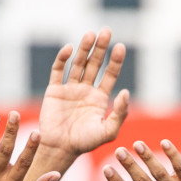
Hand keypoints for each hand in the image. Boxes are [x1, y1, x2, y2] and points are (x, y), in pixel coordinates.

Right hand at [38, 29, 130, 159]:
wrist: (60, 149)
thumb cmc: (85, 143)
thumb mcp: (108, 131)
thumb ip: (120, 114)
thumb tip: (126, 92)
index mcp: (100, 98)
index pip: (110, 74)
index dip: (115, 60)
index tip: (120, 47)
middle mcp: (85, 90)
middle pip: (95, 64)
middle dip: (100, 48)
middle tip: (106, 31)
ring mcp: (69, 89)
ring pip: (78, 64)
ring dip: (84, 49)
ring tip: (90, 34)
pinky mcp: (54, 91)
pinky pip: (58, 71)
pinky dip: (62, 59)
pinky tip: (69, 49)